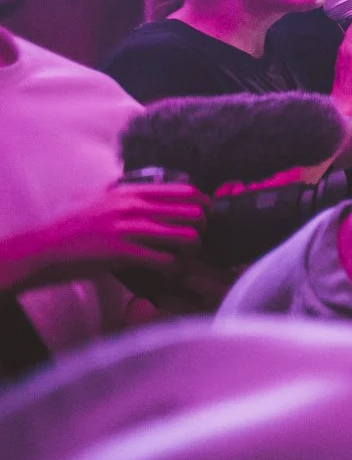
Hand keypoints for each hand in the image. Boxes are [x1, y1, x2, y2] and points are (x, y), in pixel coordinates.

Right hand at [0, 181, 203, 289]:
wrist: (41, 248)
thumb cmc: (68, 225)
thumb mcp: (96, 197)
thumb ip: (121, 191)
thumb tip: (139, 186)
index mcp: (131, 192)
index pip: (187, 191)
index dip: (203, 206)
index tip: (201, 220)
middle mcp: (133, 206)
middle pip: (194, 214)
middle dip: (202, 231)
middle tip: (194, 245)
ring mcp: (128, 229)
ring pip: (187, 237)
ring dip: (191, 253)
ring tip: (182, 261)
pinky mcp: (122, 253)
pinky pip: (166, 261)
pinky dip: (173, 270)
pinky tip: (167, 274)